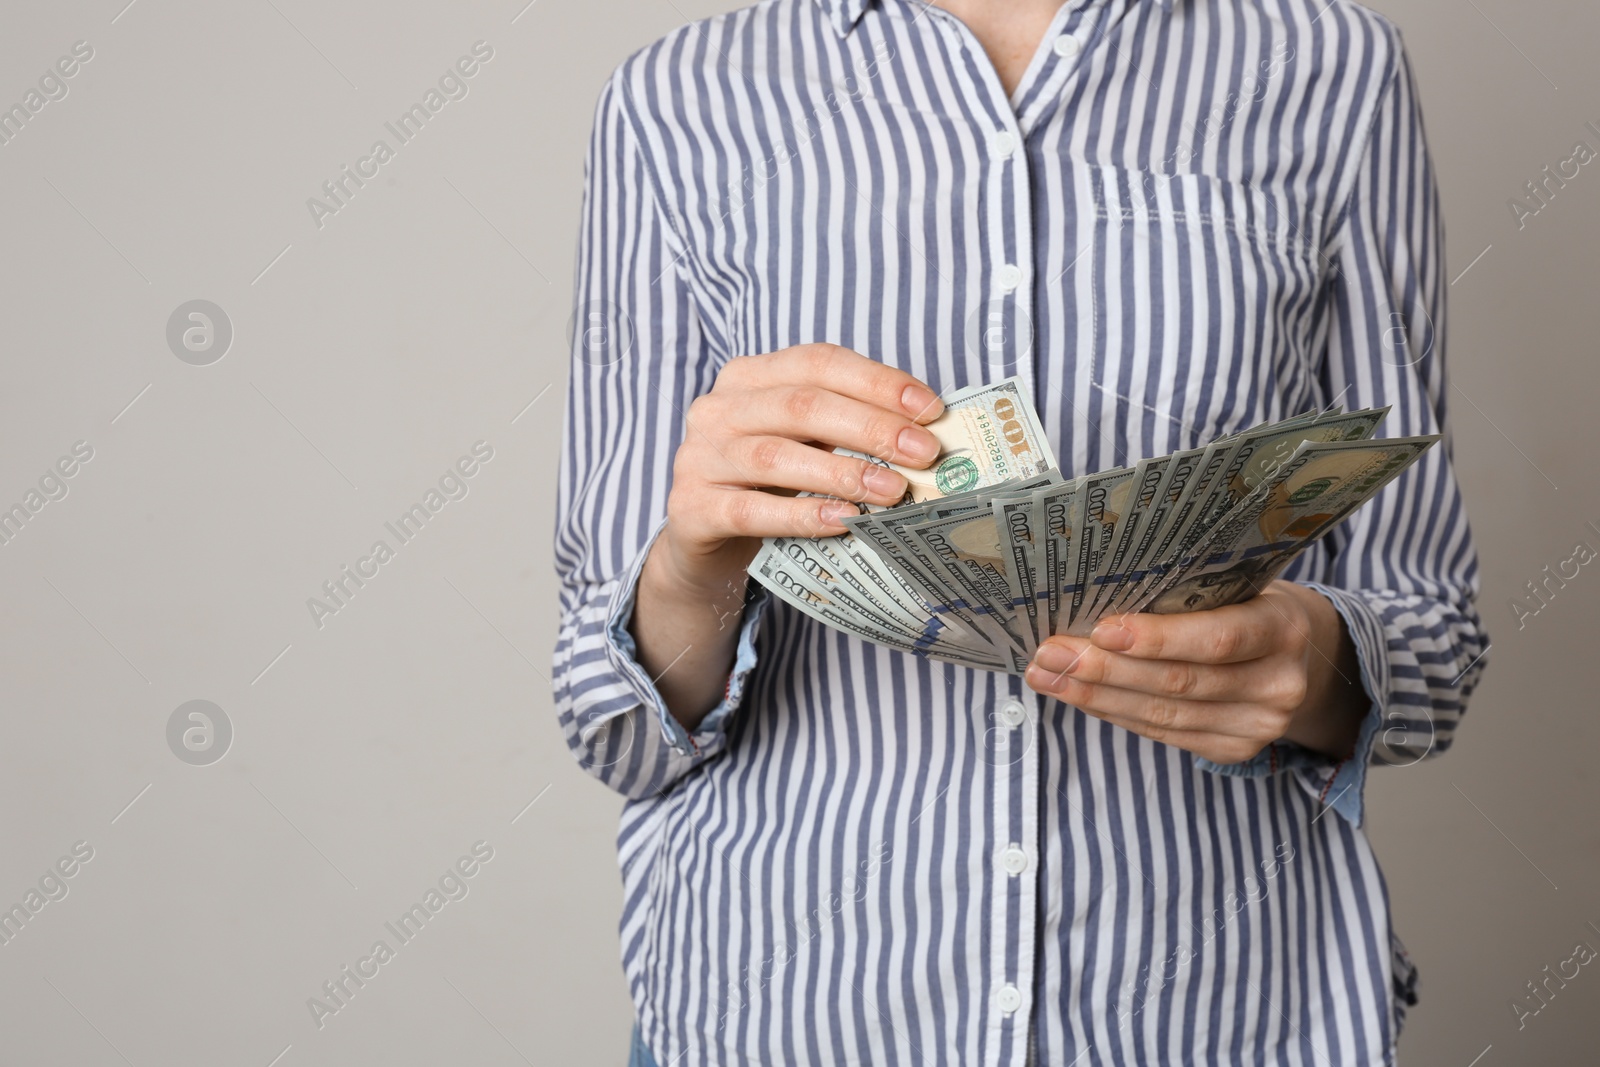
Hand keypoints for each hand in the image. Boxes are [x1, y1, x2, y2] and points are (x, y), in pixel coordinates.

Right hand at [657, 344, 944, 597]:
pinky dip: (802, 515)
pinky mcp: (691, 508)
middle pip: (802, 406)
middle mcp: (718, 408)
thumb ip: (846, 428)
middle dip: (872, 427)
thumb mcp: (803, 443)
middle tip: (924, 453)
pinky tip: (843, 521)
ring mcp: (699, 457)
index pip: (819, 362)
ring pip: (777, 457)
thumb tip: (923, 431)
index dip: (878, 381)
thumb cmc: (766, 484)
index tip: (930, 409)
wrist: (701, 542)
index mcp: (749, 376)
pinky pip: (752, 510)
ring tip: (894, 491)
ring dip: (844, 473)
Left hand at [1023, 581, 1365, 763]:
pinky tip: (1078, 695)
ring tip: (1047, 675)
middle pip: (1179, 683)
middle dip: (1104, 669)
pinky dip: (1114, 713)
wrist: (1303, 655)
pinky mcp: (1235, 750)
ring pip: (1164, 715)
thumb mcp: (1237, 583)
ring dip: (1095, 696)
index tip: (1100, 629)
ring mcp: (1259, 726)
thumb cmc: (1250, 604)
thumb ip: (1186, 590)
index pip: (1217, 639)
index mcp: (1283, 628)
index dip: (1158, 638)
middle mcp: (1278, 684)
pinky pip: (1163, 734)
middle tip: (1049, 653)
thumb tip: (1093, 590)